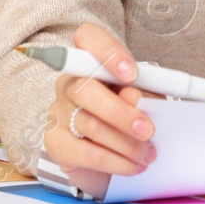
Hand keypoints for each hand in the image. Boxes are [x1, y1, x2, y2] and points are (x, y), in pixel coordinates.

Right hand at [41, 23, 156, 198]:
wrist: (108, 154)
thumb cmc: (127, 116)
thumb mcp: (143, 99)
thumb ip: (143, 94)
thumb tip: (136, 98)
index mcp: (91, 61)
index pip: (88, 38)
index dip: (108, 52)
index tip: (131, 75)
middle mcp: (69, 82)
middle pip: (85, 89)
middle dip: (121, 113)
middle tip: (147, 130)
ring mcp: (58, 112)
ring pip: (90, 124)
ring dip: (126, 143)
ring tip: (148, 153)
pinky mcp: (56, 142)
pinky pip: (86, 153)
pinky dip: (116, 161)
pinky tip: (134, 165)